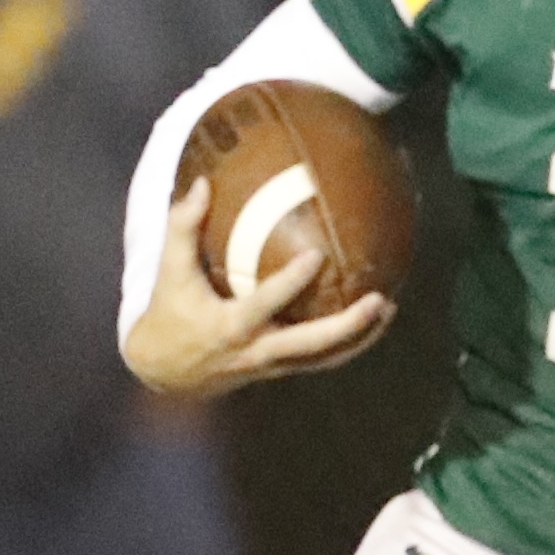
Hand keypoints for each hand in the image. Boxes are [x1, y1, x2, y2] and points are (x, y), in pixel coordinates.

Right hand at [122, 175, 393, 397]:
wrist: (165, 372)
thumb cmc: (169, 312)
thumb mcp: (170, 270)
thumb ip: (183, 225)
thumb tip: (203, 182)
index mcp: (230, 326)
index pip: (266, 303)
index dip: (292, 281)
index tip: (318, 254)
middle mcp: (256, 350)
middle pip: (311, 344)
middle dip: (349, 326)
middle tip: (380, 300)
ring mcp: (271, 365)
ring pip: (323, 359)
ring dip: (360, 338)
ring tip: (388, 308)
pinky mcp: (279, 370)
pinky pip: (319, 360)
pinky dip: (347, 343)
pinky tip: (369, 320)